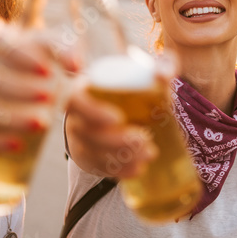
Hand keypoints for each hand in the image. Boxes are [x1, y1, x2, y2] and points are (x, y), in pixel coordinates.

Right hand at [0, 16, 59, 150]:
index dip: (17, 55)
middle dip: (17, 89)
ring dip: (8, 117)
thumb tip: (78, 65)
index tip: (47, 70)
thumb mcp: (32, 43)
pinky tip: (17, 144)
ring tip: (42, 124)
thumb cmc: (12, 55)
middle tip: (50, 97)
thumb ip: (59, 47)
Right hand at [64, 53, 173, 178]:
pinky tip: (139, 168)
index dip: (92, 111)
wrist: (126, 108)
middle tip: (143, 139)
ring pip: (93, 152)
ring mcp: (81, 139)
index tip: (118, 118)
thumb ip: (161, 66)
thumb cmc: (135, 87)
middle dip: (115, 140)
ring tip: (150, 153)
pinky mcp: (91, 159)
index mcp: (85, 89)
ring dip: (121, 157)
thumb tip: (162, 75)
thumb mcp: (148, 74)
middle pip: (85, 132)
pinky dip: (120, 170)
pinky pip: (100, 168)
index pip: (74, 100)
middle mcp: (77, 115)